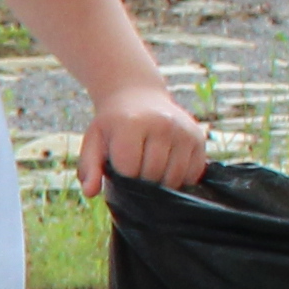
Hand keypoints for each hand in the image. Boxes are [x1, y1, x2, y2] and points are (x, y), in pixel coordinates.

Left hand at [76, 86, 209, 191]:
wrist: (138, 96)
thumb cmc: (113, 124)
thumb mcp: (94, 140)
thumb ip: (89, 167)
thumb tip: (90, 193)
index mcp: (132, 124)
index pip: (129, 170)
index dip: (121, 176)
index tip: (118, 167)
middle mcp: (162, 124)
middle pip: (153, 175)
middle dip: (140, 182)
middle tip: (134, 169)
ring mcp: (184, 131)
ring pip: (174, 178)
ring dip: (161, 183)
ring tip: (149, 169)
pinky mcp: (198, 138)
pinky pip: (193, 173)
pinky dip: (180, 178)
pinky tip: (167, 167)